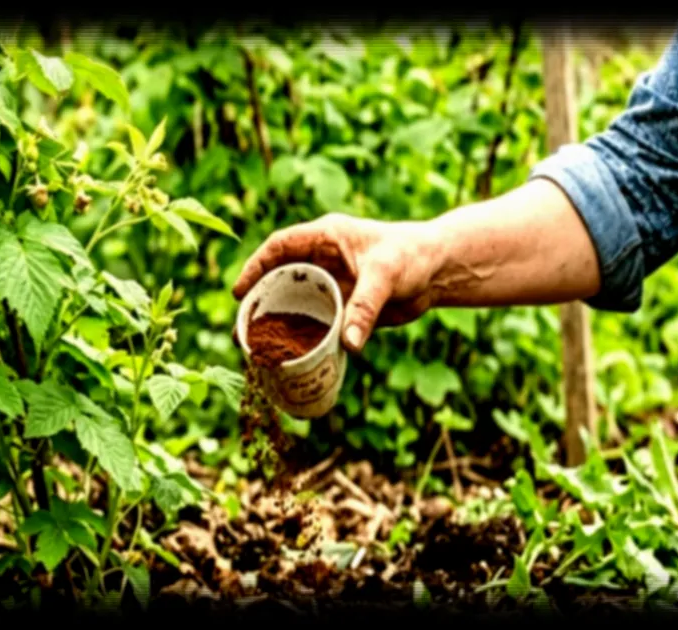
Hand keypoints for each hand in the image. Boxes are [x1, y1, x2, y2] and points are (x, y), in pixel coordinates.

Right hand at [232, 213, 442, 352]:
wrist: (438, 271)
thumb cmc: (411, 256)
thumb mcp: (386, 275)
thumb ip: (366, 306)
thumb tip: (349, 343)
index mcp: (324, 238)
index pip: (279, 248)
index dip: (255, 267)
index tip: (240, 292)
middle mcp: (321, 261)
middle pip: (278, 280)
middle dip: (258, 305)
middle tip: (240, 332)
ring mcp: (330, 286)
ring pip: (294, 306)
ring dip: (276, 327)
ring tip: (255, 351)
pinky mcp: (342, 308)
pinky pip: (316, 325)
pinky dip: (302, 340)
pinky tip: (290, 360)